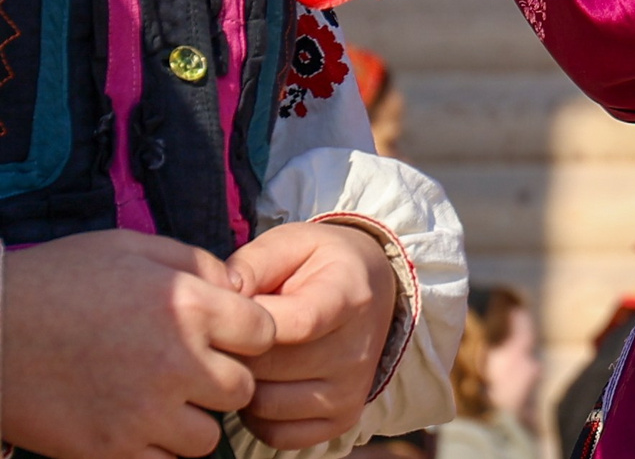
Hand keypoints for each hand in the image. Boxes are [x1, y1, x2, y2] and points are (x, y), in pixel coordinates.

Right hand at [1, 227, 273, 458]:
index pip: (264, 334)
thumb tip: (238, 292)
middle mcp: (175, 363)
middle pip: (241, 389)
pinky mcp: (108, 451)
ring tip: (161, 401)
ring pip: (206, 437)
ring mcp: (142, 414)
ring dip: (192, 420)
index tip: (223, 335)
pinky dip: (155, 450)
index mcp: (189, 308)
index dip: (246, 334)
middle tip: (189, 370)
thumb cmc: (59, 280)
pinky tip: (135, 424)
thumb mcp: (133, 248)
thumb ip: (197, 265)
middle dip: (222, 379)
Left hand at [226, 220, 401, 449]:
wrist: (373, 288)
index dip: (249, 322)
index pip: (295, 325)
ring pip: (264, 405)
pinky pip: (275, 435)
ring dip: (243, 384)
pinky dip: (257, 416)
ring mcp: (351, 390)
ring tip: (248, 357)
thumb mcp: (292, 243)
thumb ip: (252, 264)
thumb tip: (217, 296)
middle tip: (229, 333)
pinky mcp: (342, 419)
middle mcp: (358, 351)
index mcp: (350, 298)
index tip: (232, 308)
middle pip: (268, 368)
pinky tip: (264, 383)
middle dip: (235, 350)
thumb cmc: (322, 264)